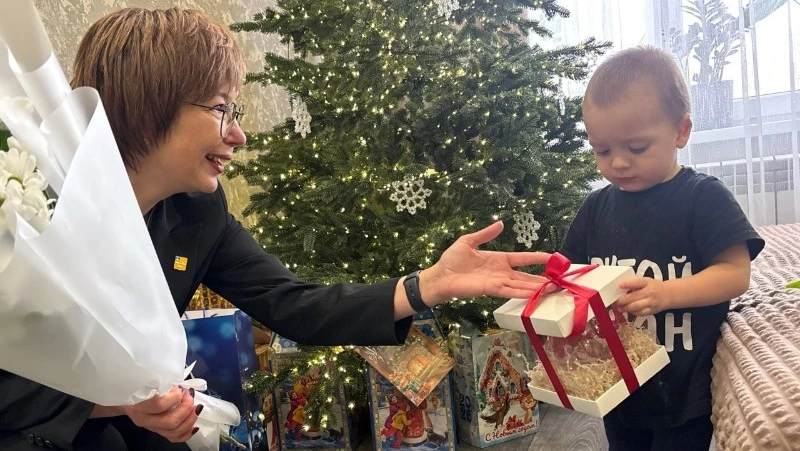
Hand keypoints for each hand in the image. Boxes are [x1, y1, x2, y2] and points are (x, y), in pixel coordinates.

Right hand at [119, 387, 200, 442]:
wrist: (123, 401)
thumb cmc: (135, 388)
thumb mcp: (143, 382)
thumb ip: (160, 384)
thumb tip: (180, 384)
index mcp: (139, 405)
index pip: (159, 405)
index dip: (175, 396)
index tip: (179, 388)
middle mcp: (145, 420)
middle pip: (170, 422)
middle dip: (186, 409)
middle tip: (190, 396)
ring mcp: (152, 428)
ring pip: (174, 432)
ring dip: (190, 420)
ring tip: (195, 407)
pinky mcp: (158, 432)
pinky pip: (174, 438)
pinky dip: (187, 432)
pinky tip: (194, 424)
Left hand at [422, 221, 550, 303]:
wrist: (440, 276)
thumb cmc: (452, 260)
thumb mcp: (469, 241)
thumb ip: (486, 233)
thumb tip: (500, 223)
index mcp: (499, 259)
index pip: (523, 259)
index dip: (537, 258)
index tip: (552, 257)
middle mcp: (501, 272)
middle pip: (526, 276)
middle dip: (542, 279)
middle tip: (559, 280)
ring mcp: (497, 282)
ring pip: (522, 286)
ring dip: (537, 288)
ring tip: (553, 288)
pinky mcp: (491, 290)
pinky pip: (510, 291)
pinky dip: (522, 293)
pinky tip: (534, 294)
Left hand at [616, 277, 671, 315]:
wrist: (668, 294)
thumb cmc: (653, 286)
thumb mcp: (645, 281)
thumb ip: (634, 283)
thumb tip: (619, 288)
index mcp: (647, 282)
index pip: (637, 282)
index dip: (628, 284)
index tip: (620, 285)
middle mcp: (650, 292)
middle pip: (634, 297)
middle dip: (623, 300)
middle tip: (616, 301)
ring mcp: (651, 302)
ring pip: (637, 306)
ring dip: (626, 308)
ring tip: (620, 308)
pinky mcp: (652, 310)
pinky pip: (640, 313)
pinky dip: (633, 312)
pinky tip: (628, 311)